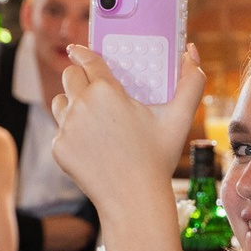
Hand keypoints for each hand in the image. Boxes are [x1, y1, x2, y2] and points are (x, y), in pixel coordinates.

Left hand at [49, 42, 207, 219]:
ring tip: (90, 116)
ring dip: (71, 103)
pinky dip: (72, 134)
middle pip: (69, 76)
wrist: (133, 200)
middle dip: (78, 77)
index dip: (82, 53)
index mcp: (107, 91)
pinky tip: (91, 144)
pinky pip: (60, 131)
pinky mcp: (59, 148)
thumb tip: (191, 51)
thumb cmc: (158, 158)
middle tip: (91, 87)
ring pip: (59, 102)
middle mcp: (82, 105)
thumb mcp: (180, 119)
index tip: (77, 50)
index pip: (88, 60)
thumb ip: (192, 83)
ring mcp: (67, 127)